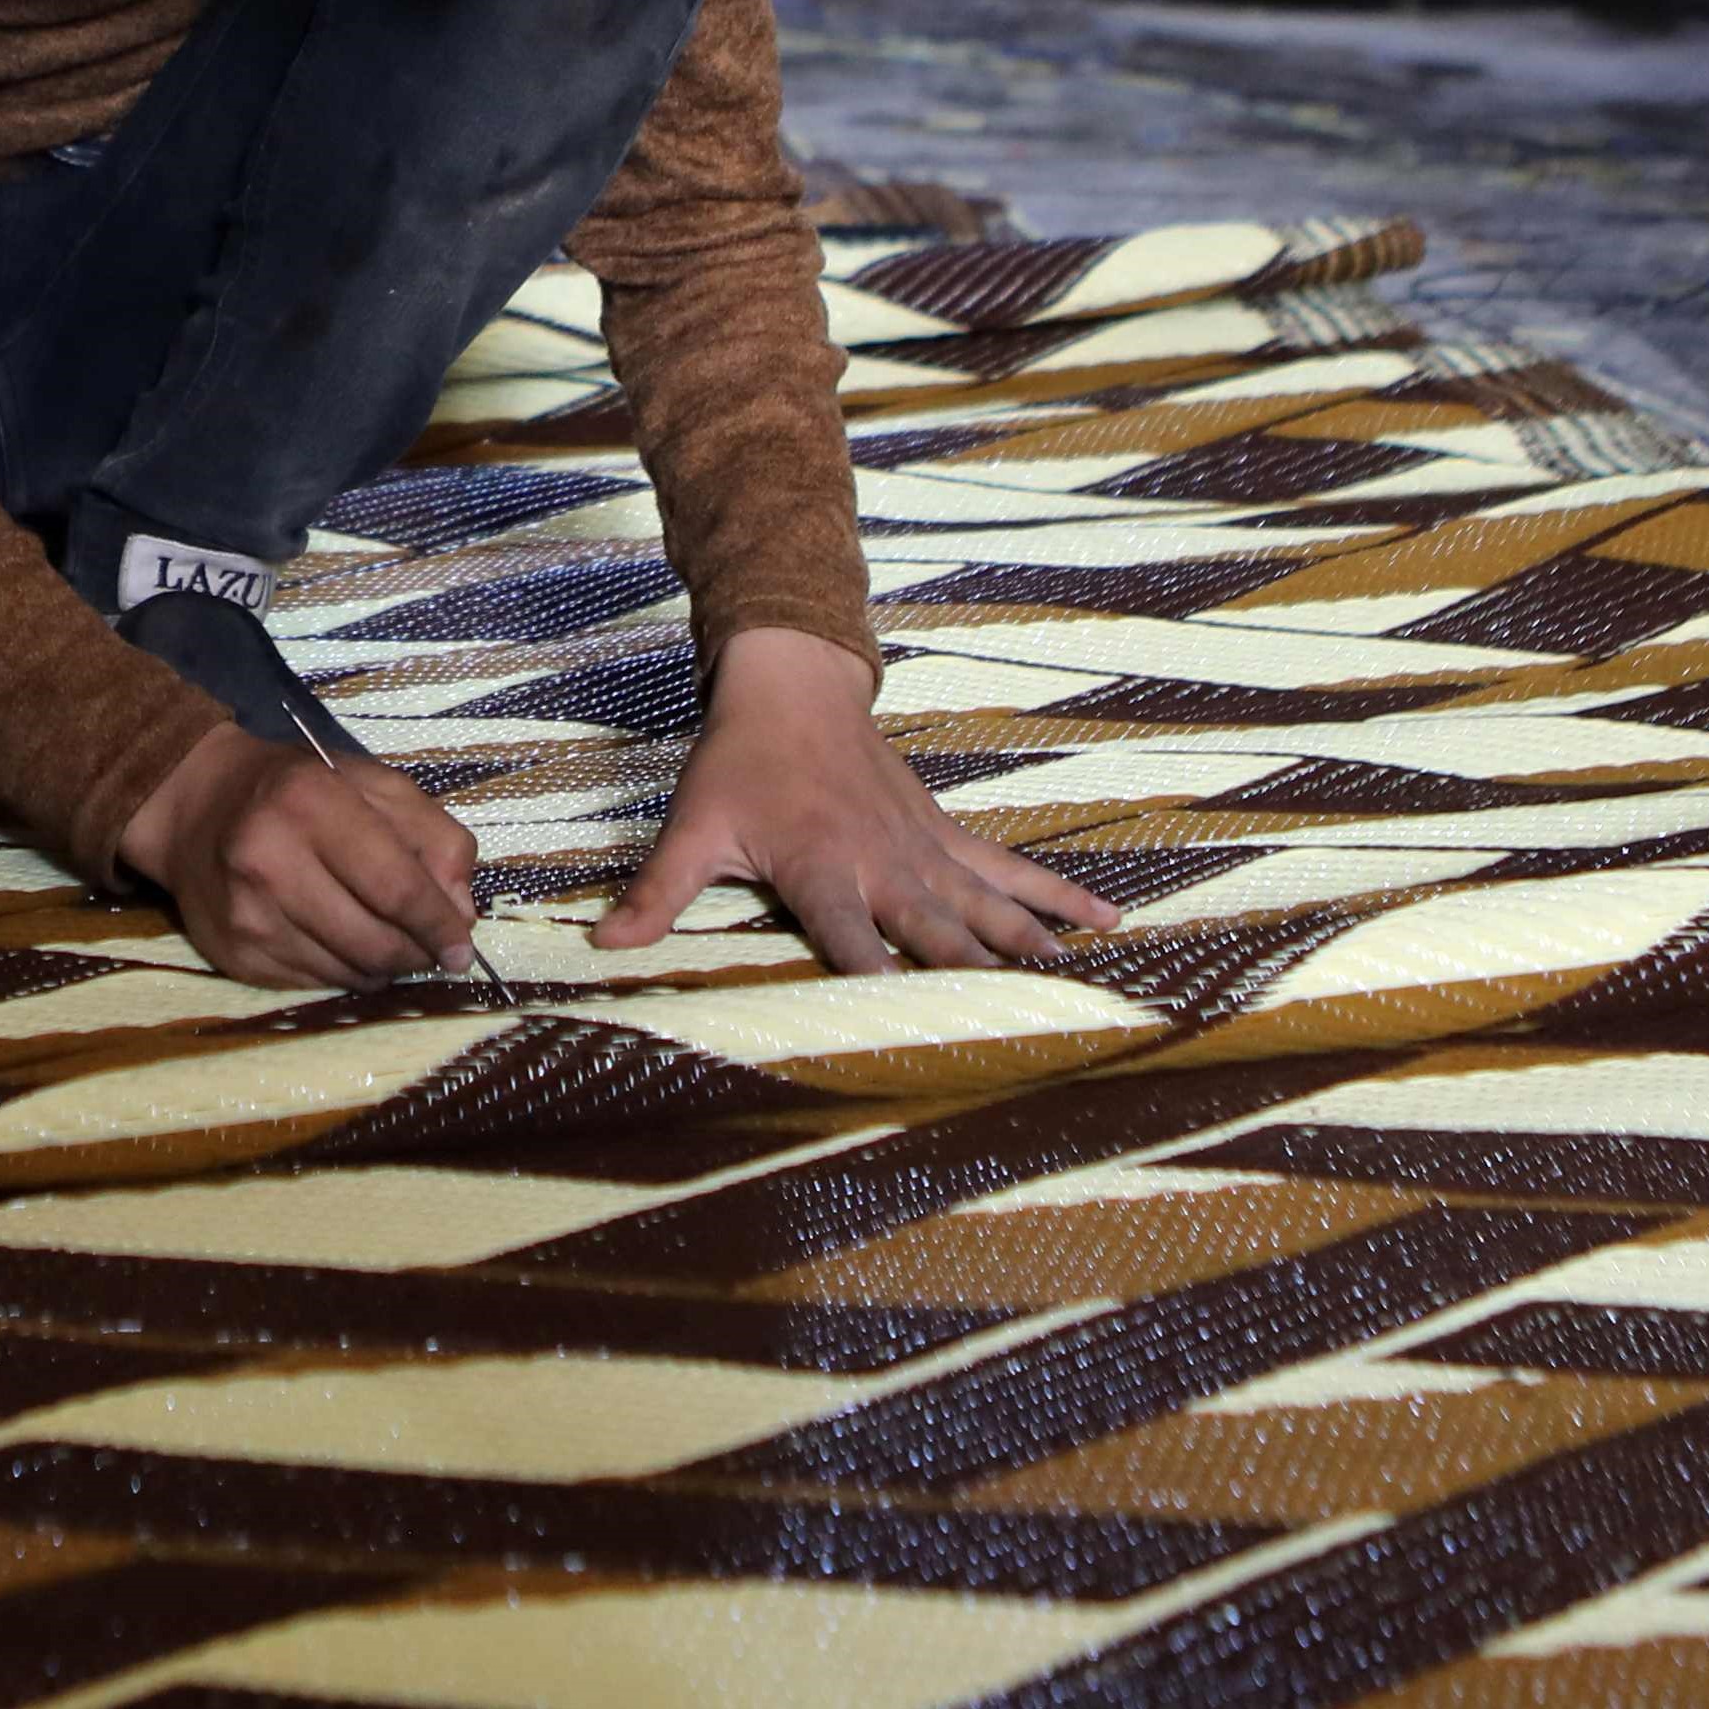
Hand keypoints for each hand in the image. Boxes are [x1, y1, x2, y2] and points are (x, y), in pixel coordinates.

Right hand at [118, 717, 486, 992]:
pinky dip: (343, 973)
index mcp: (312, 803)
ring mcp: (247, 914)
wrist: (197, 805)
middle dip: (416, 954)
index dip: (438, 926)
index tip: (462, 950)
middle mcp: (270, 860)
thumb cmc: (300, 790)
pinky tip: (340, 944)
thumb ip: (435, 838)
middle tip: (429, 950)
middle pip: (374, 942)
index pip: (395, 887)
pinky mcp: (234, 954)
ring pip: (347, 973)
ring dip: (382, 968)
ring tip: (386, 943)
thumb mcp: (376, 787)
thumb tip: (460, 915)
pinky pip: (314, 984)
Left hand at [596, 627, 1122, 974]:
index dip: (876, 974)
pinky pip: (1008, 867)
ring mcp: (922, 846)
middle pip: (934, 926)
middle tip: (1023, 1023)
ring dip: (1032, 941)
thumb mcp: (691, 829)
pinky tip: (1107, 921)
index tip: (910, 1020)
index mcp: (820, 866)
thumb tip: (602, 946)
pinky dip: (1057, 895)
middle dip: (975, 975)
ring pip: (986, 901)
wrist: (792, 685)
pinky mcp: (944, 832)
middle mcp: (881, 860)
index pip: (848, 934)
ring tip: (1079, 981)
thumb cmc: (738, 765)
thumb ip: (657, 893)